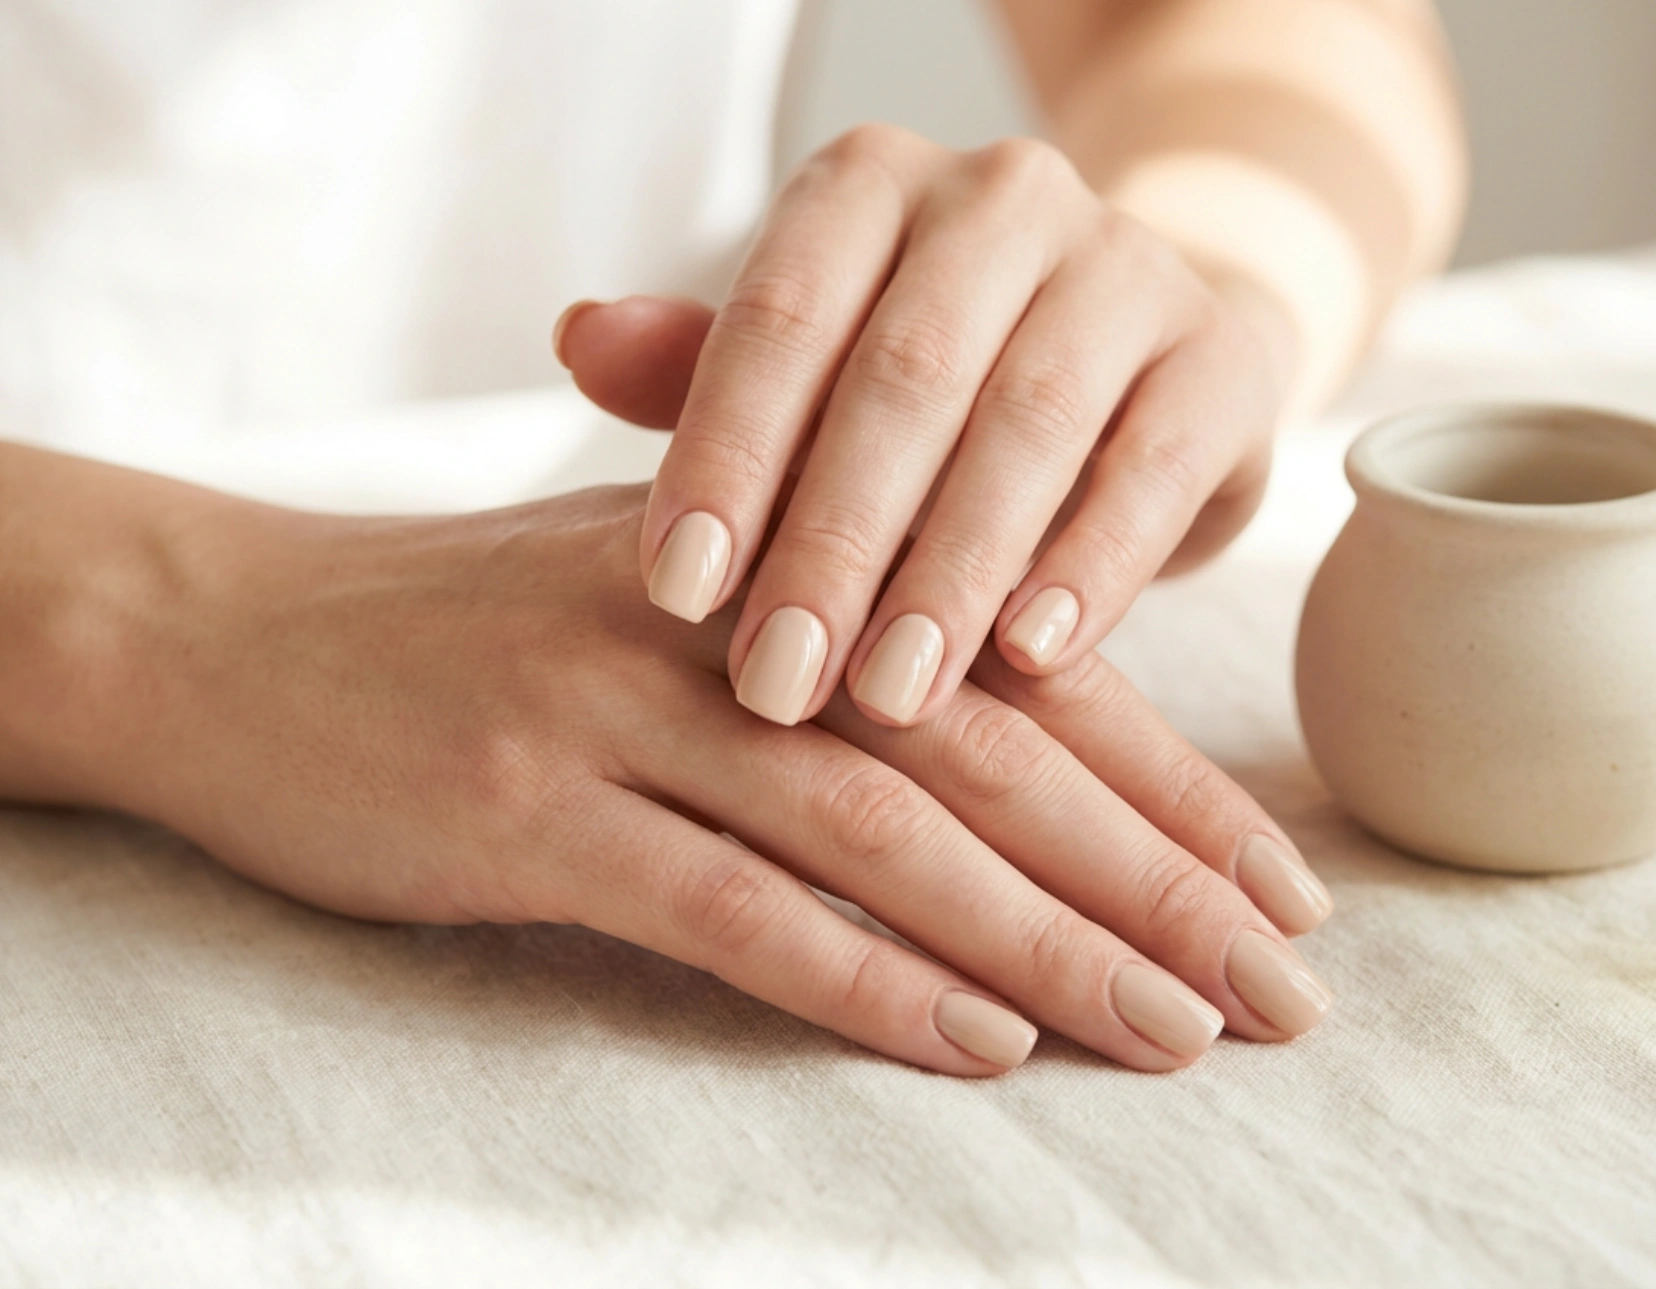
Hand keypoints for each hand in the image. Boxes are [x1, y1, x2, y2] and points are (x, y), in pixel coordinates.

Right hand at [70, 470, 1330, 1075]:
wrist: (240, 635)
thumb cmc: (484, 631)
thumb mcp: (675, 606)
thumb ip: (837, 658)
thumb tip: (1019, 763)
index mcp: (799, 565)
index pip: (1025, 680)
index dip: (1170, 787)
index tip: (1286, 888)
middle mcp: (737, 624)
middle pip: (993, 760)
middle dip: (1158, 880)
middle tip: (1288, 990)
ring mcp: (626, 714)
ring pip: (886, 837)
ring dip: (1047, 944)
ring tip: (1177, 1031)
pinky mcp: (531, 811)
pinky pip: (729, 909)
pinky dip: (864, 980)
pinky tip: (975, 1043)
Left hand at [554, 125, 1289, 728]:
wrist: (1129, 366)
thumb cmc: (934, 388)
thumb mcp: (814, 373)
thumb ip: (706, 371)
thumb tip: (576, 339)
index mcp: (873, 183)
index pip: (782, 310)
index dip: (727, 454)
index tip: (677, 592)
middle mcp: (1002, 197)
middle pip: (904, 372)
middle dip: (834, 541)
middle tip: (777, 682)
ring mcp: (1127, 267)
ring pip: (1028, 420)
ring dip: (954, 569)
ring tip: (893, 694)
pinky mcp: (1222, 360)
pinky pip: (1151, 467)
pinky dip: (1090, 566)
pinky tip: (1033, 657)